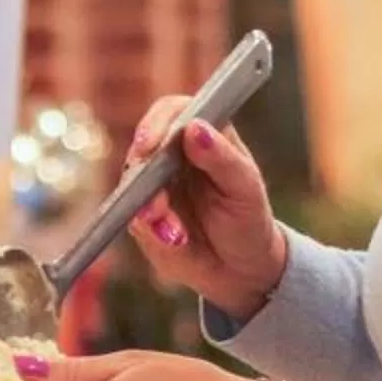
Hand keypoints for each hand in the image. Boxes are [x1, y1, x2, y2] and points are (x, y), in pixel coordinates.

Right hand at [125, 98, 287, 321]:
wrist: (240, 268)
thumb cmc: (249, 220)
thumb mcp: (245, 189)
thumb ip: (222, 159)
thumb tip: (195, 128)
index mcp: (203, 136)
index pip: (171, 112)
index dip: (155, 124)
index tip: (149, 147)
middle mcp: (172, 156)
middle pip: (142, 149)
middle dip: (144, 178)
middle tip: (157, 208)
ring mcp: (154, 186)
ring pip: (132, 187)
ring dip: (149, 211)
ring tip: (177, 236)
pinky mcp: (144, 217)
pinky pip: (135, 219)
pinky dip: (152, 232)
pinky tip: (175, 243)